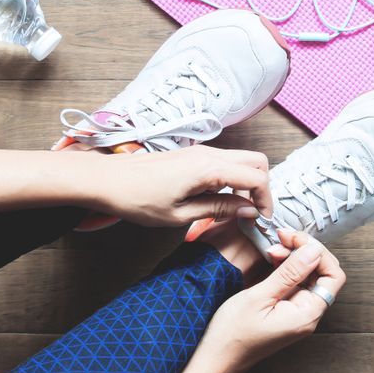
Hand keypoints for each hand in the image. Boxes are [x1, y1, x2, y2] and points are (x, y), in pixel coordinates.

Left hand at [82, 145, 272, 226]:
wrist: (107, 179)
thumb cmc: (137, 199)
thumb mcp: (180, 215)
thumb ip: (218, 210)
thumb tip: (248, 211)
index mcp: (209, 168)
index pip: (256, 178)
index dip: (265, 200)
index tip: (261, 220)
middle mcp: (209, 154)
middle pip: (256, 162)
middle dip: (262, 188)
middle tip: (253, 214)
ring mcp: (202, 152)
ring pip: (241, 161)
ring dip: (247, 184)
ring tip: (235, 212)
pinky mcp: (193, 155)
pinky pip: (225, 163)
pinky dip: (232, 179)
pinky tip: (218, 201)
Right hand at [180, 230, 345, 372]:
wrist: (215, 358)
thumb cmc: (232, 335)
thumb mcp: (259, 297)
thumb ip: (289, 273)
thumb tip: (312, 251)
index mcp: (306, 314)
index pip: (333, 275)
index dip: (318, 252)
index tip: (294, 239)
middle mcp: (307, 314)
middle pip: (322, 272)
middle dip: (304, 250)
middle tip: (281, 238)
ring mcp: (297, 312)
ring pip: (308, 275)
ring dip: (293, 256)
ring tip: (272, 247)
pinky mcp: (286, 309)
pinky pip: (295, 282)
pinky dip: (286, 266)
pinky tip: (272, 258)